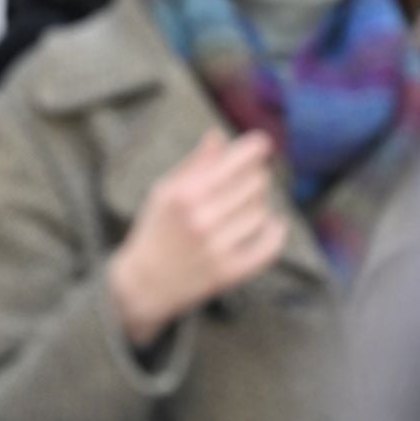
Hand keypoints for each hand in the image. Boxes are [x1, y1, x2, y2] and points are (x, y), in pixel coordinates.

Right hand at [108, 131, 287, 345]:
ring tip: (249, 205)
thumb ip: (195, 163)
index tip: (263, 144)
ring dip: (260, 205)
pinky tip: (273, 225)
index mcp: (187, 194)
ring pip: (261, 212)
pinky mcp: (227, 273)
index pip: (235, 161)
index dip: (255, 148)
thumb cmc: (156, 229)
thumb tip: (218, 135)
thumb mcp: (166, 190)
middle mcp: (202, 219)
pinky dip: (275, 234)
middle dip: (257, 176)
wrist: (144, 285)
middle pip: (254, 184)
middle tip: (251, 179)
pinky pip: (267, 249)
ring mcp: (216, 248)